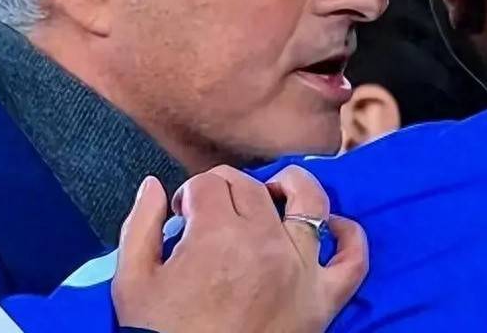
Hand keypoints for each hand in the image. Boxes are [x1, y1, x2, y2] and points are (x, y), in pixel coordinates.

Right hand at [112, 165, 367, 332]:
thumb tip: (155, 185)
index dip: (189, 195)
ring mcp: (300, 271)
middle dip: (225, 189)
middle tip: (210, 213)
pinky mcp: (322, 301)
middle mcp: (265, 244)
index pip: (209, 184)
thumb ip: (140, 226)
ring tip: (273, 193)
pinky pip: (353, 261)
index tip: (181, 216)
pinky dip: (350, 237)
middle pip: (251, 188)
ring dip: (290, 187)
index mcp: (217, 236)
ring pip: (310, 202)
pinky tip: (333, 225)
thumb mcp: (132, 282)